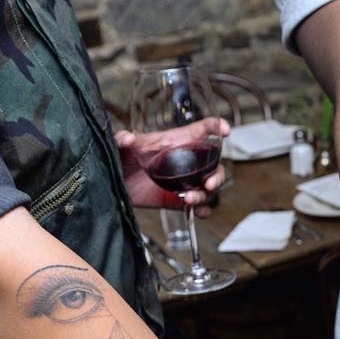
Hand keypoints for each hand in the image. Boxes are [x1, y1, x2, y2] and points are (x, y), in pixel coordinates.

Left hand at [115, 117, 230, 212]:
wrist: (114, 184)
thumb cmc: (121, 158)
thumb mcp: (122, 146)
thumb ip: (123, 139)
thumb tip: (127, 138)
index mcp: (176, 142)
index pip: (202, 130)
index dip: (216, 126)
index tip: (225, 130)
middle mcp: (185, 162)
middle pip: (213, 165)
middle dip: (217, 176)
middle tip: (209, 184)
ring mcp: (184, 182)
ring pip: (207, 188)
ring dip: (204, 195)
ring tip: (189, 199)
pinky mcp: (177, 200)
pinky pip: (197, 206)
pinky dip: (202, 210)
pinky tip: (196, 212)